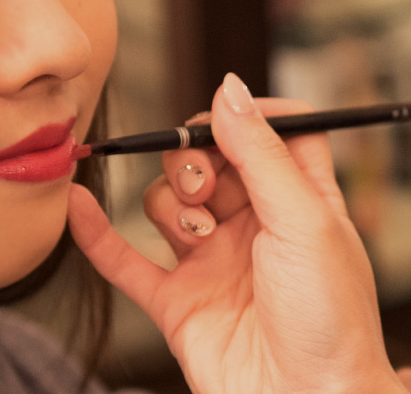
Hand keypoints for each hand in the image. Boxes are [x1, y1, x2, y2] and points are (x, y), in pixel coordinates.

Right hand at [66, 73, 403, 393]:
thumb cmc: (331, 321)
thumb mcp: (305, 221)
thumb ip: (263, 154)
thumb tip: (231, 89)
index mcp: (300, 202)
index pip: (274, 134)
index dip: (248, 118)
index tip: (226, 118)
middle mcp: (254, 228)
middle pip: (209, 163)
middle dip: (194, 160)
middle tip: (202, 185)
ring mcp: (212, 264)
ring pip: (167, 204)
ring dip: (170, 205)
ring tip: (196, 235)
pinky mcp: (177, 303)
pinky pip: (125, 260)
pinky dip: (97, 232)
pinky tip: (79, 202)